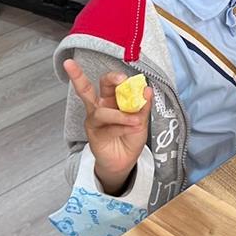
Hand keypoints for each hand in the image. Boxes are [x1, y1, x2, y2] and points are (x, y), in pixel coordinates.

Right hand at [63, 59, 151, 194]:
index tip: (124, 77)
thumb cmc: (130, 136)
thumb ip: (143, 105)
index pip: (106, 82)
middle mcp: (98, 107)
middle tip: (120, 80)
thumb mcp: (141, 119)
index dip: (113, 76)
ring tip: (136, 120)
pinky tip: (133, 128)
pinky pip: (109, 128)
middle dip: (104, 81)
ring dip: (122, 116)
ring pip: (102, 112)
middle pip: (89, 89)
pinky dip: (123, 128)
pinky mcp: (93, 135)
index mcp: (110, 99)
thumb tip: (146, 90)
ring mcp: (93, 121)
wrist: (125, 159)